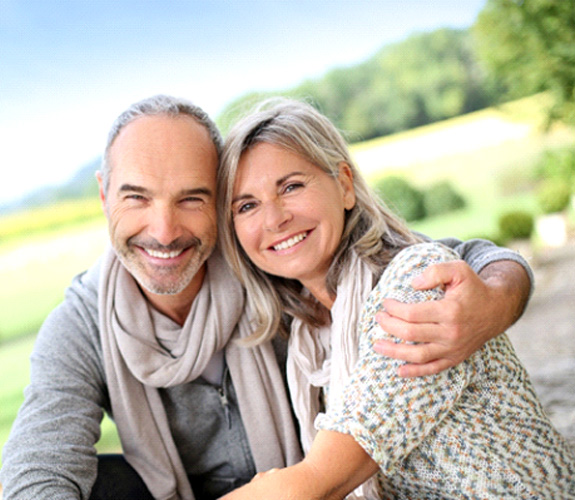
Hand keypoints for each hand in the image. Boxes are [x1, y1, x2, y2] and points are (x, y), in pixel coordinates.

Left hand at [373, 259, 529, 377]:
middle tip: (378, 318)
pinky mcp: (455, 358)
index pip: (412, 314)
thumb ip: (435, 272)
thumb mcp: (458, 270)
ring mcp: (453, 349)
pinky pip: (433, 369)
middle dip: (389, 326)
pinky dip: (415, 372)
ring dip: (394, 352)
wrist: (497, 309)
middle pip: (410, 334)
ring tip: (377, 345)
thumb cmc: (473, 287)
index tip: (386, 302)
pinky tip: (399, 370)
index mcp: (450, 311)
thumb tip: (413, 284)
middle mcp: (451, 333)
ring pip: (418, 355)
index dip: (394, 309)